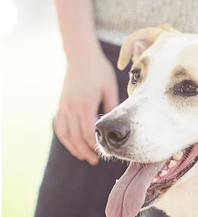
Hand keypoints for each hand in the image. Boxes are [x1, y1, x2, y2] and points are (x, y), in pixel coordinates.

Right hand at [55, 47, 118, 164]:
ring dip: (74, 148)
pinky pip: (59, 126)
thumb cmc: (99, 70)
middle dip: (86, 151)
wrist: (80, 56)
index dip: (95, 145)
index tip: (104, 152)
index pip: (88, 132)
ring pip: (65, 134)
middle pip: (76, 137)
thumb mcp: (110, 87)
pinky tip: (73, 144)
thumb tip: (119, 123)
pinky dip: (65, 138)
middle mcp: (71, 107)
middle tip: (96, 160)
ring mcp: (63, 106)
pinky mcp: (60, 105)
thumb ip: (112, 105)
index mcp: (85, 103)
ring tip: (84, 156)